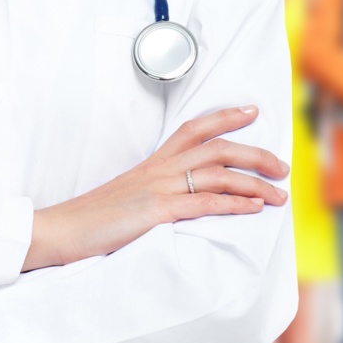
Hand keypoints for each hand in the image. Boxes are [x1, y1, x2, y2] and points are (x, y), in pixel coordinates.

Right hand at [25, 106, 288, 271]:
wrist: (59, 230)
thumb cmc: (90, 220)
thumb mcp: (127, 199)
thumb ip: (154, 194)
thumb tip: (180, 202)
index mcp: (152, 164)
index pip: (193, 129)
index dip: (225, 116)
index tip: (251, 112)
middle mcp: (159, 169)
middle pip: (217, 148)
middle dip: (256, 154)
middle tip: (282, 166)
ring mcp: (158, 189)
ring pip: (218, 174)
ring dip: (255, 184)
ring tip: (278, 195)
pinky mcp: (156, 212)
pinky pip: (204, 203)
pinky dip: (234, 204)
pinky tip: (254, 208)